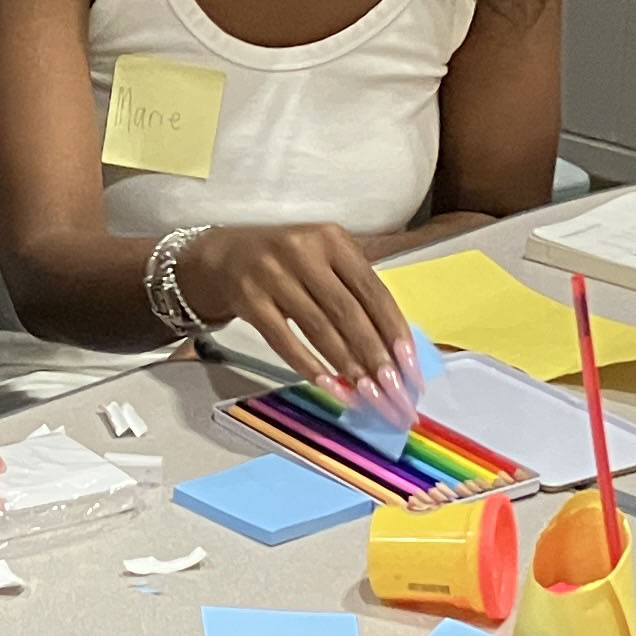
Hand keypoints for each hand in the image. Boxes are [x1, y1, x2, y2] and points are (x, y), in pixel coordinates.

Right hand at [176, 223, 421, 410]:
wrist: (225, 256)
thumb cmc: (289, 262)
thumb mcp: (325, 259)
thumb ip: (357, 292)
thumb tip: (395, 350)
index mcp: (333, 239)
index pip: (373, 291)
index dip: (395, 332)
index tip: (411, 368)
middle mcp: (303, 251)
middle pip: (348, 313)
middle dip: (375, 358)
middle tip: (394, 393)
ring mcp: (272, 274)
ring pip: (319, 329)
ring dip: (347, 367)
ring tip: (367, 396)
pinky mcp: (249, 299)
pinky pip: (284, 340)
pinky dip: (309, 366)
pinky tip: (330, 386)